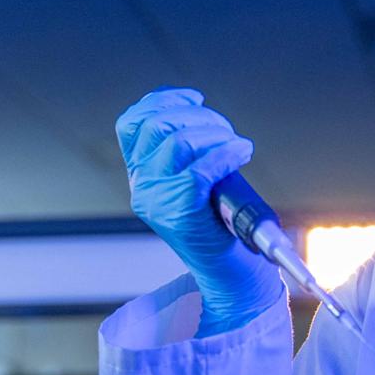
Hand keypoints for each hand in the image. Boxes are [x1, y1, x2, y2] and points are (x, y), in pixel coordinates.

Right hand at [115, 88, 279, 333]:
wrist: (232, 276)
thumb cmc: (225, 227)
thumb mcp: (198, 181)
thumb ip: (188, 152)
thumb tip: (197, 113)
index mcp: (141, 175)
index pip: (132, 123)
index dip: (162, 100)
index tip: (194, 99)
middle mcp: (141, 187)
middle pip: (156, 125)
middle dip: (199, 116)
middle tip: (226, 132)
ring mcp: (155, 201)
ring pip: (178, 142)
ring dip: (216, 133)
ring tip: (237, 145)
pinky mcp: (177, 213)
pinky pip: (200, 168)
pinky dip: (226, 153)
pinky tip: (242, 153)